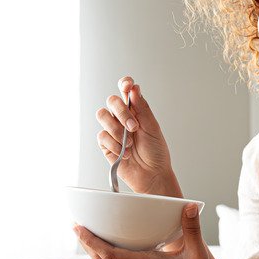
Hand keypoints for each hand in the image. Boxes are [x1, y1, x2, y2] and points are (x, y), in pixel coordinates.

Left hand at [74, 204, 228, 258]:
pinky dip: (110, 255)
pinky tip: (116, 248)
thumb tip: (190, 206)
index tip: (79, 227)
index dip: (91, 240)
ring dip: (96, 250)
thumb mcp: (197, 254)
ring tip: (90, 235)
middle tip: (77, 226)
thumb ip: (192, 229)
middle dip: (86, 243)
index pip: (109, 254)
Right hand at [96, 76, 180, 196]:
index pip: (126, 91)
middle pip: (112, 101)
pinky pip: (102, 136)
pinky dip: (115, 145)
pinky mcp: (106, 143)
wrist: (152, 174)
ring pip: (103, 116)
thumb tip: (134, 89)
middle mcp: (123, 117)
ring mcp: (113, 130)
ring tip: (130, 143)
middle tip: (134, 127)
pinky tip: (125, 153)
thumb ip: (142, 108)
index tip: (127, 85)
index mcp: (137, 110)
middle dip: (122, 113)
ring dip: (117, 130)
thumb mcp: (153, 128)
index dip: (124, 84)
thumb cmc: (156, 152)